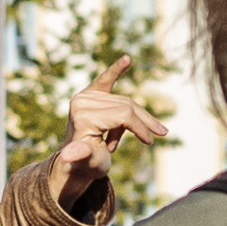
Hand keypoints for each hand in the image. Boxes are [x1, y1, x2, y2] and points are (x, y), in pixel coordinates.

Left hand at [47, 57, 167, 197]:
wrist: (76, 164)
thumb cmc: (86, 166)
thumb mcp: (88, 163)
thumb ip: (80, 156)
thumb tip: (67, 155)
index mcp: (83, 115)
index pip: (124, 115)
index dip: (140, 129)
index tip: (150, 143)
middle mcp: (82, 100)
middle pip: (126, 106)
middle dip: (142, 123)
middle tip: (159, 136)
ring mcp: (84, 96)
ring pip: (124, 102)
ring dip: (133, 121)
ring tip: (139, 137)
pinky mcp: (88, 94)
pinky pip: (106, 80)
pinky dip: (116, 70)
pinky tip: (127, 59)